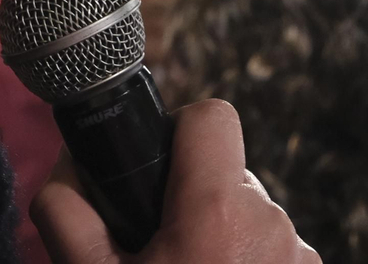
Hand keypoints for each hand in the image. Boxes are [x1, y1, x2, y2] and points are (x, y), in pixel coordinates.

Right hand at [32, 100, 319, 263]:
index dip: (178, 132)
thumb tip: (66, 173)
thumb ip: (66, 216)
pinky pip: (277, 254)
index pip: (211, 118)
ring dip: (222, 240)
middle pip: (229, 175)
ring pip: (254, 218)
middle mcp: (271, 227)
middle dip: (192, 202)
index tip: (155, 173)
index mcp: (215, 212)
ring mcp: (302, 261)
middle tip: (159, 254)